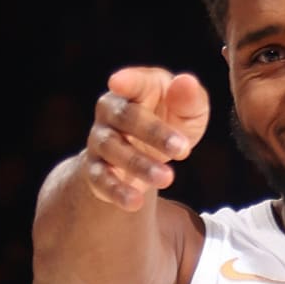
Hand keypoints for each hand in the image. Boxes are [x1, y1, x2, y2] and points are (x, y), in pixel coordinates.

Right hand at [84, 67, 210, 212]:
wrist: (142, 158)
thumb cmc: (169, 123)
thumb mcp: (188, 112)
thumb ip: (190, 99)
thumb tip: (187, 82)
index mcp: (134, 90)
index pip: (130, 82)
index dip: (125, 81)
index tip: (117, 82)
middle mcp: (110, 112)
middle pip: (125, 117)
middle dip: (154, 133)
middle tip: (183, 149)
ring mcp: (100, 140)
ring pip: (113, 148)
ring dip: (139, 164)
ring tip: (167, 178)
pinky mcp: (95, 170)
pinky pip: (101, 180)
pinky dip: (117, 191)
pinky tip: (135, 202)